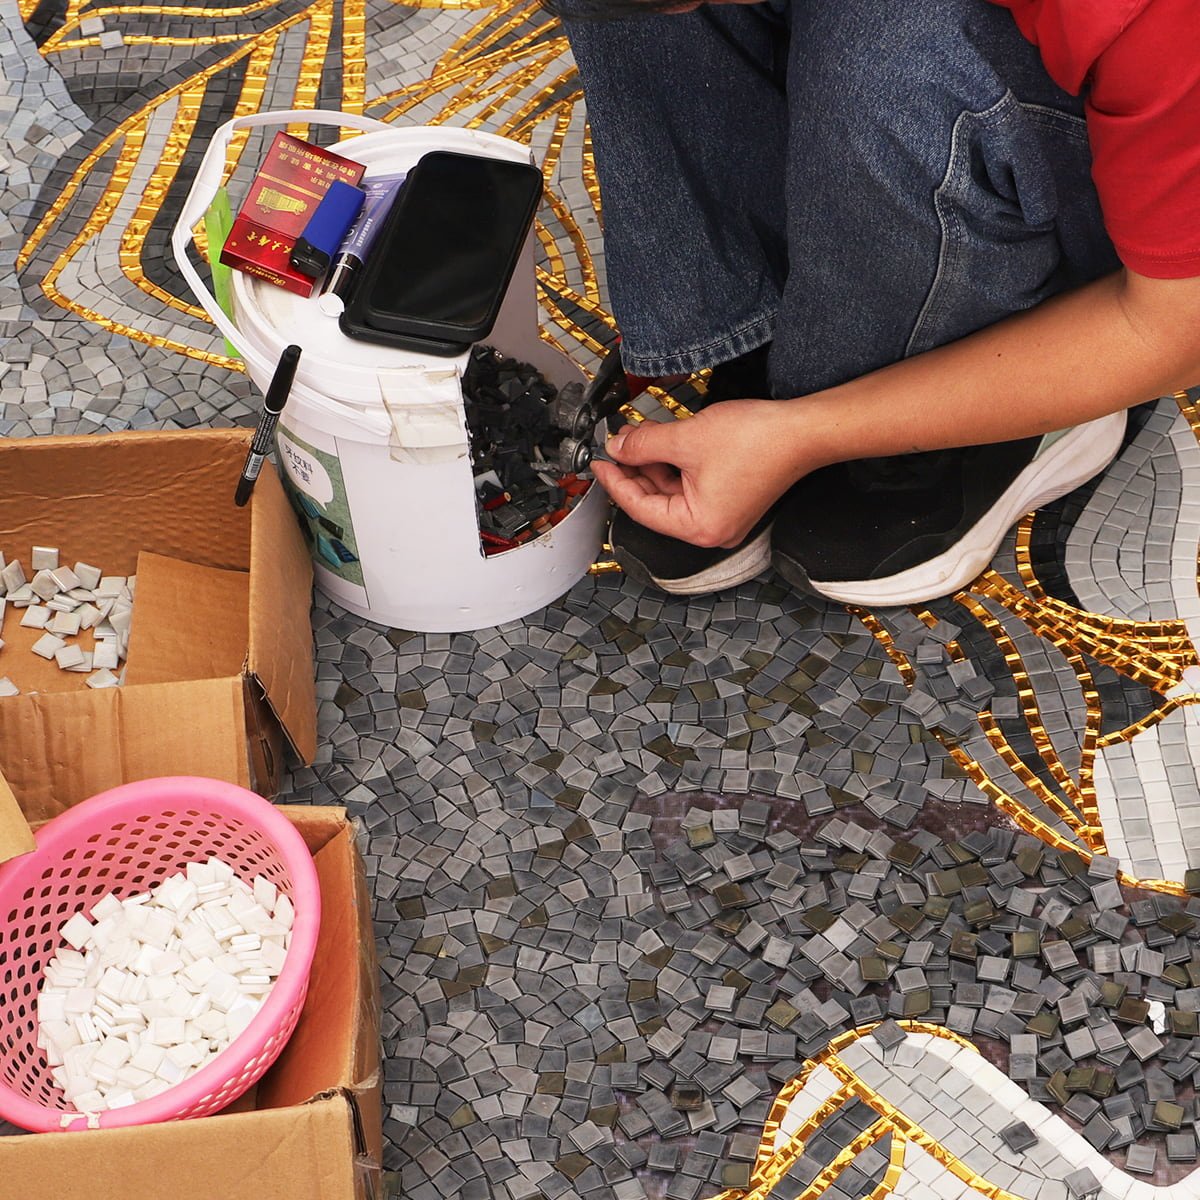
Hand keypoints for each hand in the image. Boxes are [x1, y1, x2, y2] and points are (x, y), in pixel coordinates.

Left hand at [591, 398, 810, 547]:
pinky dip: (675, 466)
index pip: (641, 508)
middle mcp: (711, 530)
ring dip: (653, 465)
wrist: (803, 430)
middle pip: (656, 503)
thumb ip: (644, 445)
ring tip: (637, 437)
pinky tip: (662, 443)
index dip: (615, 482)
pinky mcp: (731, 501)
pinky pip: (691, 487)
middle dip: (635, 471)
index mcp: (698, 527)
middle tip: (616, 444)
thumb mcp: (686, 438)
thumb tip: (617, 448)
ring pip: (673, 493)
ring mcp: (723, 517)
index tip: (598, 463)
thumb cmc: (758, 440)